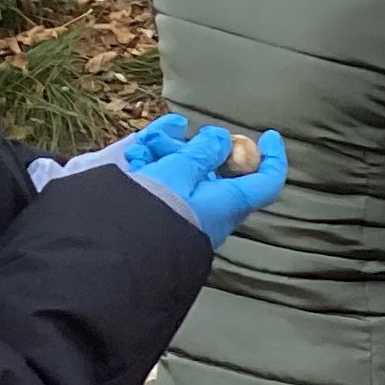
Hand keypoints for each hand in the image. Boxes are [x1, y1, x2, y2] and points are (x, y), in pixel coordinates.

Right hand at [116, 113, 287, 249]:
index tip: (269, 136)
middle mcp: (209, 211)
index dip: (273, 158)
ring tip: (147, 145)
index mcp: (226, 203)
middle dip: (198, 146)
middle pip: (217, 170)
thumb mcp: (179, 172)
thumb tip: (221, 140)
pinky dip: (152, 164)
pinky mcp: (157, 213)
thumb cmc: (151, 211)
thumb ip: (202, 152)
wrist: (112, 248)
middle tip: (176, 135)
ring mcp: (183, 213)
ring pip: (186, 172)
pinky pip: (162, 182)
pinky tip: (136, 154)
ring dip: (168, 150)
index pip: (265, 183)